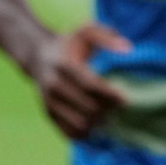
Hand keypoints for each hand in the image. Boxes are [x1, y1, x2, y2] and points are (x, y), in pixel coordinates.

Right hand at [27, 23, 131, 139]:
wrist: (37, 55)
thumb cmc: (69, 43)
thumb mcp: (86, 31)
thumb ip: (107, 36)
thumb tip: (128, 49)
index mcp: (64, 65)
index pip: (90, 86)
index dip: (109, 95)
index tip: (126, 99)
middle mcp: (54, 85)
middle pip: (87, 107)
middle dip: (107, 110)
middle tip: (118, 107)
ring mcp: (49, 102)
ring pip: (79, 124)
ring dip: (97, 123)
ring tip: (108, 115)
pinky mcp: (48, 114)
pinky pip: (69, 132)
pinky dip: (86, 133)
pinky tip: (96, 124)